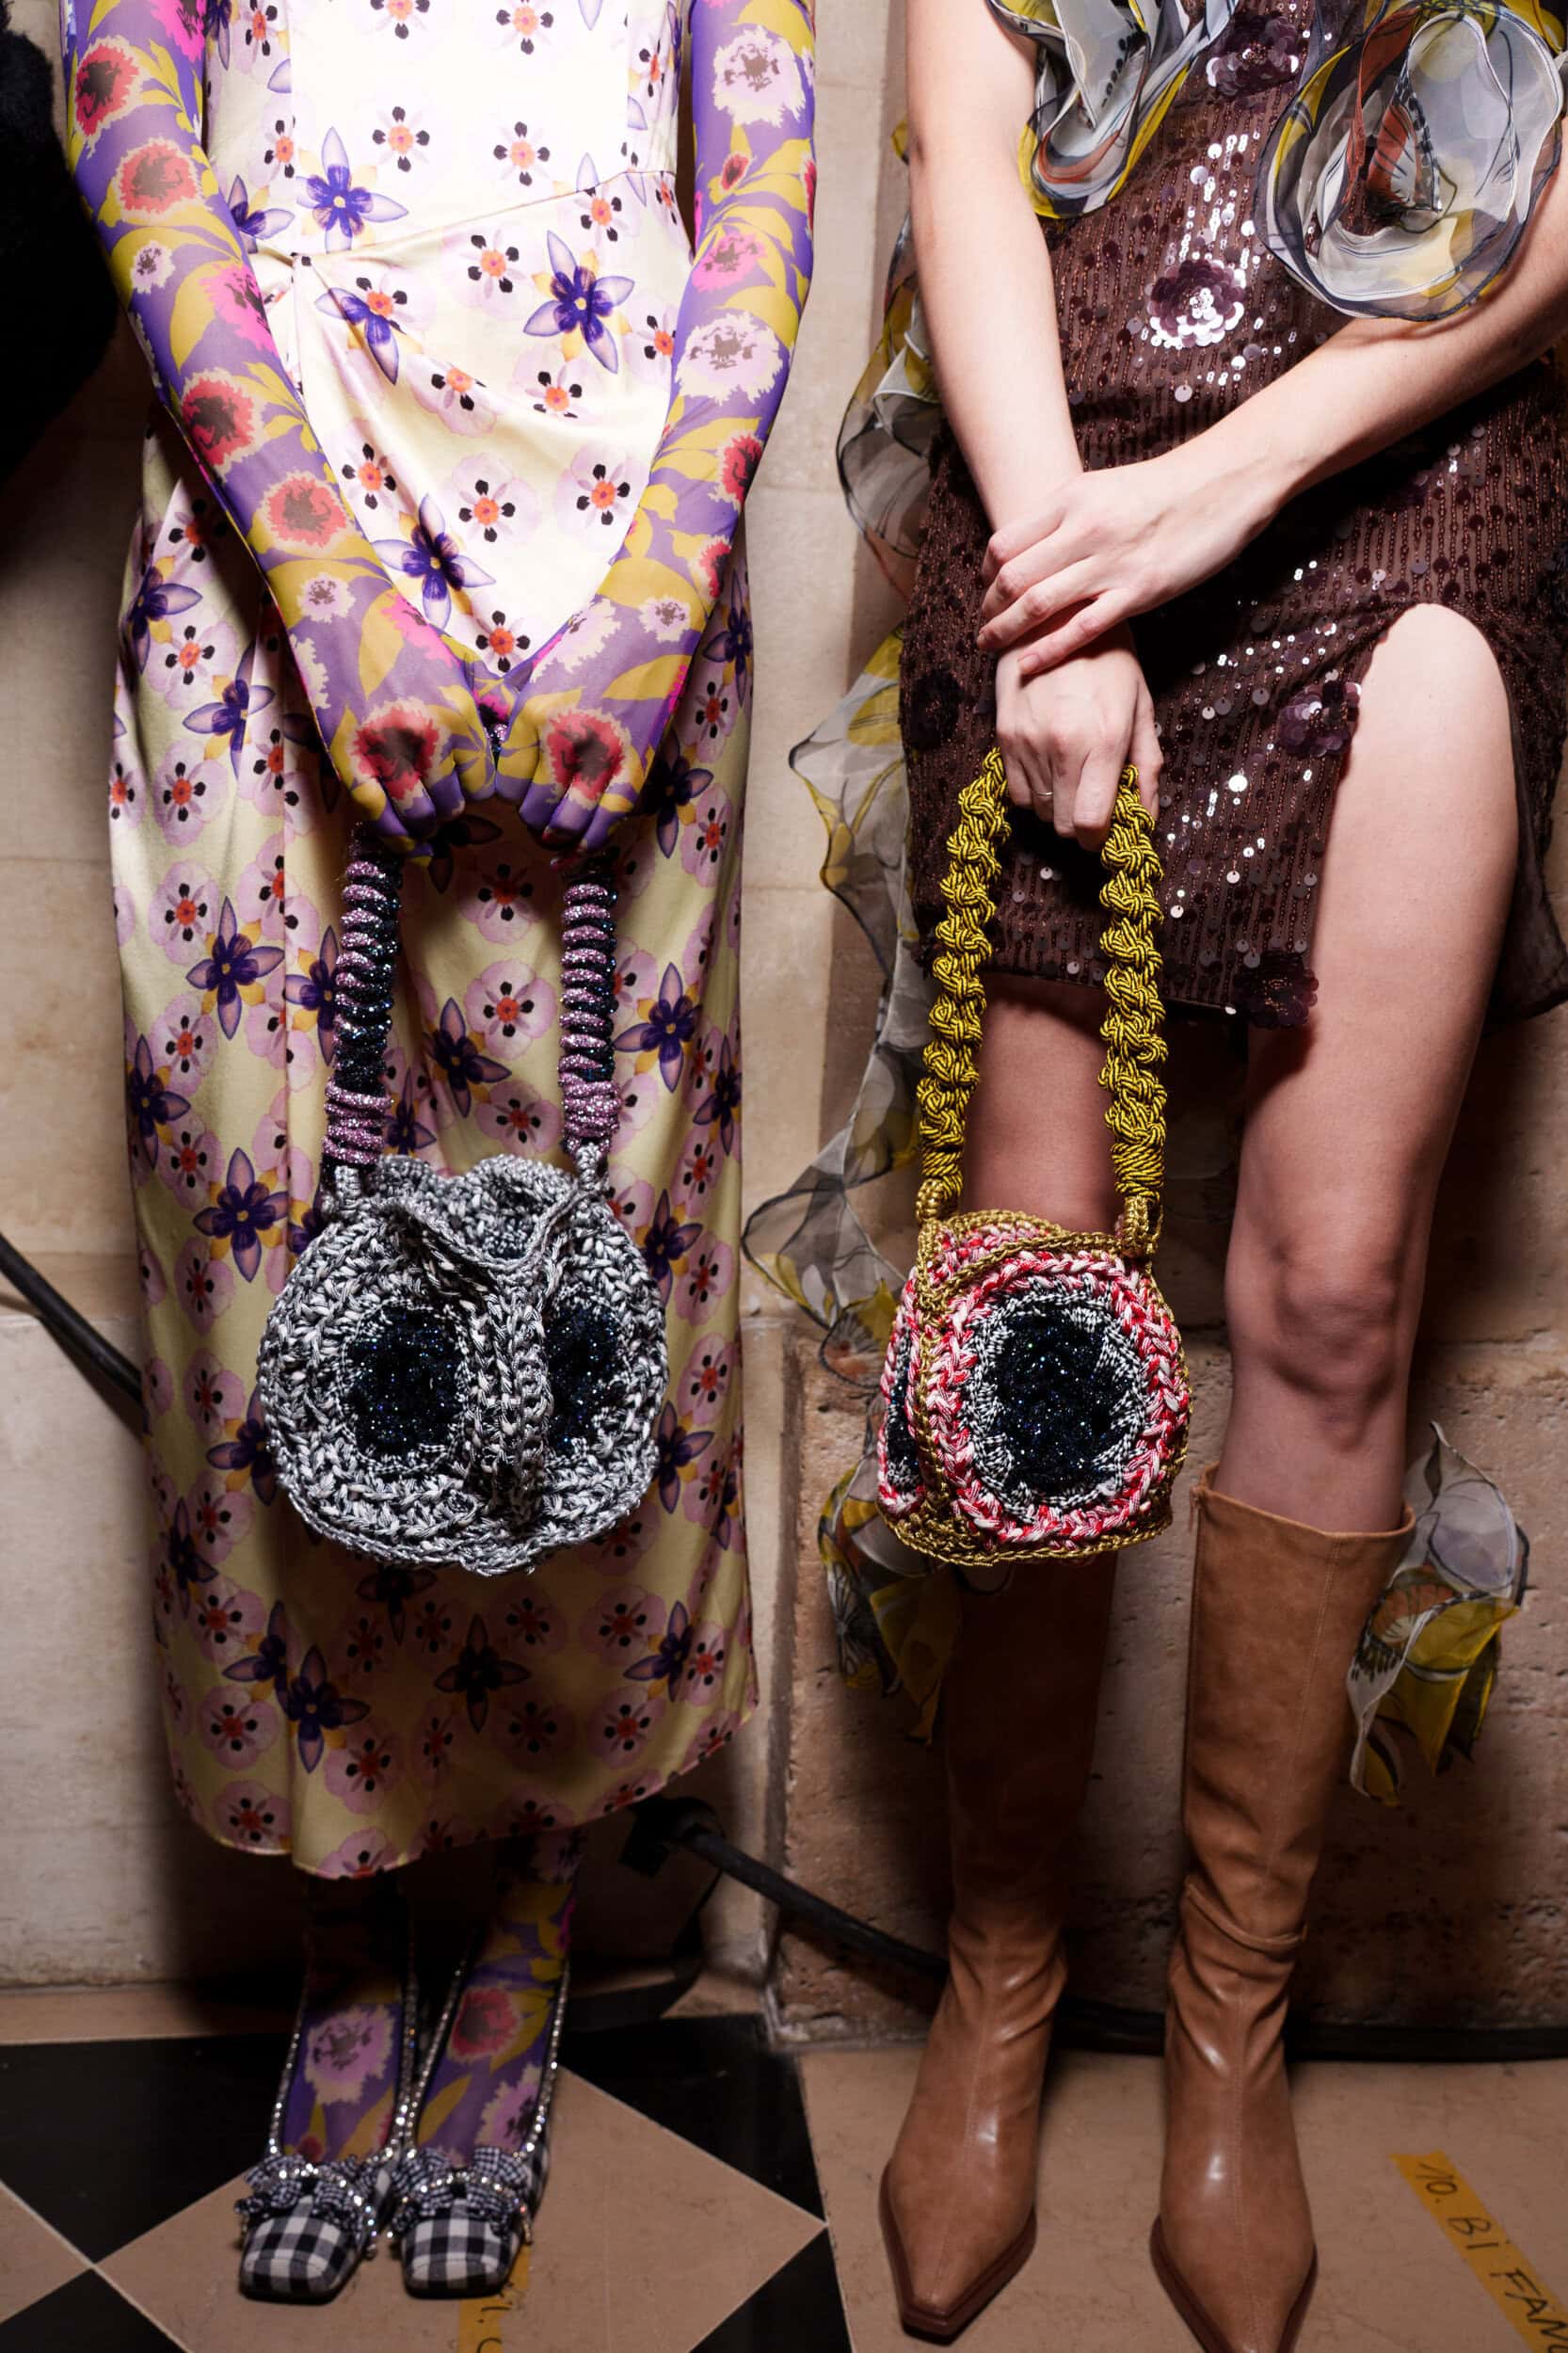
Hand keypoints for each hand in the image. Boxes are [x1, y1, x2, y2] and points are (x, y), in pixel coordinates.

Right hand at [312, 592, 505, 851]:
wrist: (341, 611)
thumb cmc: (404, 635)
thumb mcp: (462, 661)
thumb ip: (492, 701)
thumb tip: (518, 731)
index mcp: (461, 716)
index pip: (484, 786)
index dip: (475, 793)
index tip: (465, 789)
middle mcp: (428, 737)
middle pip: (453, 805)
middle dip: (450, 811)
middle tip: (442, 808)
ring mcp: (386, 750)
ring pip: (418, 817)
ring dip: (424, 827)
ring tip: (424, 824)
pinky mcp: (348, 758)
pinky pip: (376, 815)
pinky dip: (393, 837)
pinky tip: (403, 843)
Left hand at [492, 590, 672, 854]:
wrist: (647, 626)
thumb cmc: (588, 647)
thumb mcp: (536, 676)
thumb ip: (515, 717)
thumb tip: (495, 757)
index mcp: (533, 715)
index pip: (508, 786)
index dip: (512, 798)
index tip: (521, 793)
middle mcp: (564, 738)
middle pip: (535, 809)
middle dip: (533, 820)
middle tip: (538, 817)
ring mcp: (602, 754)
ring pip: (570, 822)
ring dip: (560, 835)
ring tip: (556, 834)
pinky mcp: (636, 763)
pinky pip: (609, 818)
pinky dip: (594, 839)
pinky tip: (584, 843)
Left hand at [976, 437, 1279, 676]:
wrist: (1223, 483)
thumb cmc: (1164, 488)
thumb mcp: (1104, 488)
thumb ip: (1068, 515)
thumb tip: (1035, 542)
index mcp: (1071, 499)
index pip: (1005, 543)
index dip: (986, 573)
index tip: (986, 591)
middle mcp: (1083, 529)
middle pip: (1012, 576)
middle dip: (988, 608)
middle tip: (982, 627)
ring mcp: (1111, 562)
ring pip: (1038, 603)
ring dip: (1005, 630)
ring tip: (989, 647)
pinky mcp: (1139, 591)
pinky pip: (1082, 628)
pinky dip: (1048, 650)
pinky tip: (1027, 664)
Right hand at [997, 622, 1160, 848]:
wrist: (1056, 616)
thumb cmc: (1108, 660)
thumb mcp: (1139, 708)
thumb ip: (1145, 767)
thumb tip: (1147, 818)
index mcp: (1103, 741)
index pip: (1090, 824)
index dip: (1099, 838)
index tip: (1106, 831)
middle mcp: (1061, 747)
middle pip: (1062, 825)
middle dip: (1079, 823)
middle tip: (1091, 802)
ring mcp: (1027, 743)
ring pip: (1039, 811)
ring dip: (1058, 805)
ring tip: (1072, 775)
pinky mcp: (1004, 736)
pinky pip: (1017, 792)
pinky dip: (1034, 792)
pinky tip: (1049, 767)